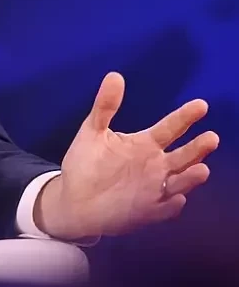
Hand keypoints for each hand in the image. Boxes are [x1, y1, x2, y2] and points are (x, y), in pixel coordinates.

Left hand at [35, 72, 219, 240]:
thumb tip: (114, 75)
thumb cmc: (86, 163)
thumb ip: (105, 106)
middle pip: (183, 155)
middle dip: (198, 148)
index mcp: (145, 144)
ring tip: (201, 169)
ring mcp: (155, 189)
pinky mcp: (149, 211)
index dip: (185, 117)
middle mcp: (156, 165)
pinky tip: (176, 199)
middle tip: (211, 137)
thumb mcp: (92, 131)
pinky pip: (165, 208)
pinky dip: (172, 204)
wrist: (75, 198)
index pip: (170, 128)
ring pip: (180, 182)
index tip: (201, 105)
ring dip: (191, 177)